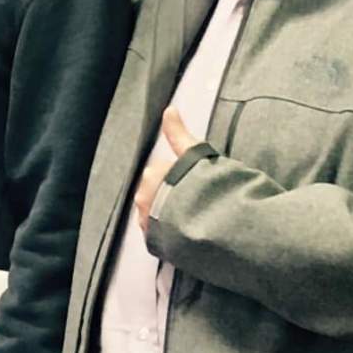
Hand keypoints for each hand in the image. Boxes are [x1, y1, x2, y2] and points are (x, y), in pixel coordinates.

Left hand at [133, 105, 197, 228]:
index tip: (192, 185)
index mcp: (152, 175)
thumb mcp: (193, 153)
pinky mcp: (155, 244)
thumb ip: (178, 133)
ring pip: (157, 214)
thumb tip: (169, 108)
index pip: (161, 172)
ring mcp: (148, 223)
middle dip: (173, 196)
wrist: (207, 226)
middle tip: (197, 201)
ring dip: (171, 216)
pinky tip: (188, 236)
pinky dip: (172, 235)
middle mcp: (144, 198)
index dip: (180, 178)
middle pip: (157, 193)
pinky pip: (161, 235)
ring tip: (195, 220)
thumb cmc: (199, 185)